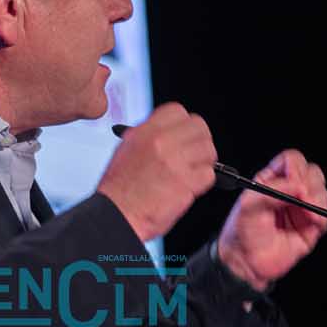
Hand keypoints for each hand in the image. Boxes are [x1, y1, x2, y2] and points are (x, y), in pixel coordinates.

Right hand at [97, 103, 216, 241]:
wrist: (118, 215)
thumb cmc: (119, 190)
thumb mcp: (127, 150)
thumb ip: (149, 137)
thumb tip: (169, 132)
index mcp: (145, 132)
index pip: (177, 111)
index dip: (185, 123)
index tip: (185, 133)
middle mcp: (161, 143)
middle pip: (199, 127)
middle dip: (200, 140)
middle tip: (196, 152)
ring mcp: (175, 161)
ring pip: (208, 150)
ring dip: (204, 162)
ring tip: (194, 171)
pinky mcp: (186, 183)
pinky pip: (209, 174)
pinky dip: (203, 182)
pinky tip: (191, 186)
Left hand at [217, 149, 326, 289]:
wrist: (246, 263)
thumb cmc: (241, 232)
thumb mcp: (249, 204)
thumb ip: (273, 190)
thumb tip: (298, 186)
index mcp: (272, 181)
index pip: (291, 161)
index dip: (296, 168)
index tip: (293, 182)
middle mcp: (289, 192)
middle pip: (312, 173)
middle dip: (310, 183)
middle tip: (302, 197)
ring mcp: (301, 209)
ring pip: (322, 192)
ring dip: (318, 200)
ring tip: (307, 213)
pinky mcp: (311, 227)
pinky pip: (326, 215)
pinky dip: (323, 216)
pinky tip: (313, 222)